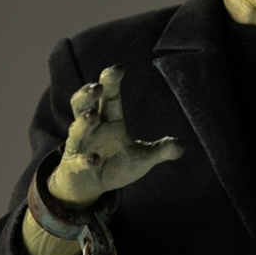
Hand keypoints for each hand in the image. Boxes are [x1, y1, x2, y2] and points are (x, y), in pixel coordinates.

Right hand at [49, 65, 183, 205]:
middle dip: (87, 94)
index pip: (108, 96)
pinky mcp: (73, 166)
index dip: (110, 81)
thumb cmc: (116, 164)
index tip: (118, 67)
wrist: (91, 187)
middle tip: (98, 88)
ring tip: (92, 116)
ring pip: (77, 129)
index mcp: (109, 120)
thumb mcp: (141, 157)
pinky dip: (85, 160)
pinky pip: (77, 161)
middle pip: (82, 104)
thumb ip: (160, 150)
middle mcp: (91, 129)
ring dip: (83, 121)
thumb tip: (182, 146)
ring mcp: (80, 146)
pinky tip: (95, 159)